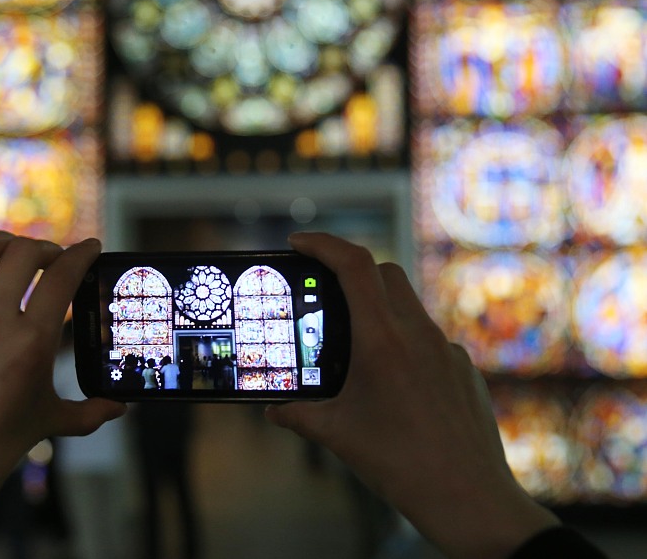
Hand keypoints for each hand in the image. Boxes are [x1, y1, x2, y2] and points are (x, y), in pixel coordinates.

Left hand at [0, 216, 125, 556]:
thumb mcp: (45, 424)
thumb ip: (89, 412)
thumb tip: (119, 408)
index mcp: (31, 343)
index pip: (65, 276)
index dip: (83, 253)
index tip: (90, 247)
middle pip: (25, 254)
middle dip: (46, 248)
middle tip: (50, 259)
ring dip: (3, 240)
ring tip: (12, 249)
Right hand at [265, 232, 558, 558]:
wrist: (469, 499)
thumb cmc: (401, 465)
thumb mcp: (338, 436)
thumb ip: (299, 414)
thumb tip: (273, 410)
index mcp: (382, 340)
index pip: (353, 265)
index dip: (323, 243)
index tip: (298, 242)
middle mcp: (418, 334)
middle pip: (384, 271)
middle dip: (351, 269)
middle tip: (323, 288)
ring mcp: (446, 349)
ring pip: (409, 303)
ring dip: (379, 305)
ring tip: (354, 339)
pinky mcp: (464, 368)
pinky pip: (429, 337)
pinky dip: (404, 340)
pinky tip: (393, 379)